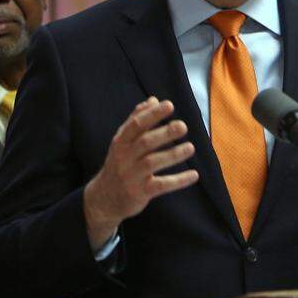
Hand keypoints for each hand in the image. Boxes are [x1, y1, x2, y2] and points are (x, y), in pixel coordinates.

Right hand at [83, 97, 198, 249]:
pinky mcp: (140, 192)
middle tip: (183, 126)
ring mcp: (131, 175)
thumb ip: (136, 120)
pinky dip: (178, 180)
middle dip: (164, 133)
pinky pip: (161, 185)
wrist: (103, 198)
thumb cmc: (118, 164)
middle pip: (145, 142)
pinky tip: (194, 175)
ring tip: (191, 147)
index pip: (136, 125)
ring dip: (173, 154)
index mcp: (121, 142)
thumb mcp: (122, 142)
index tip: (169, 105)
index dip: (152, 114)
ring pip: (152, 162)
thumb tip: (153, 99)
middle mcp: (124, 157)